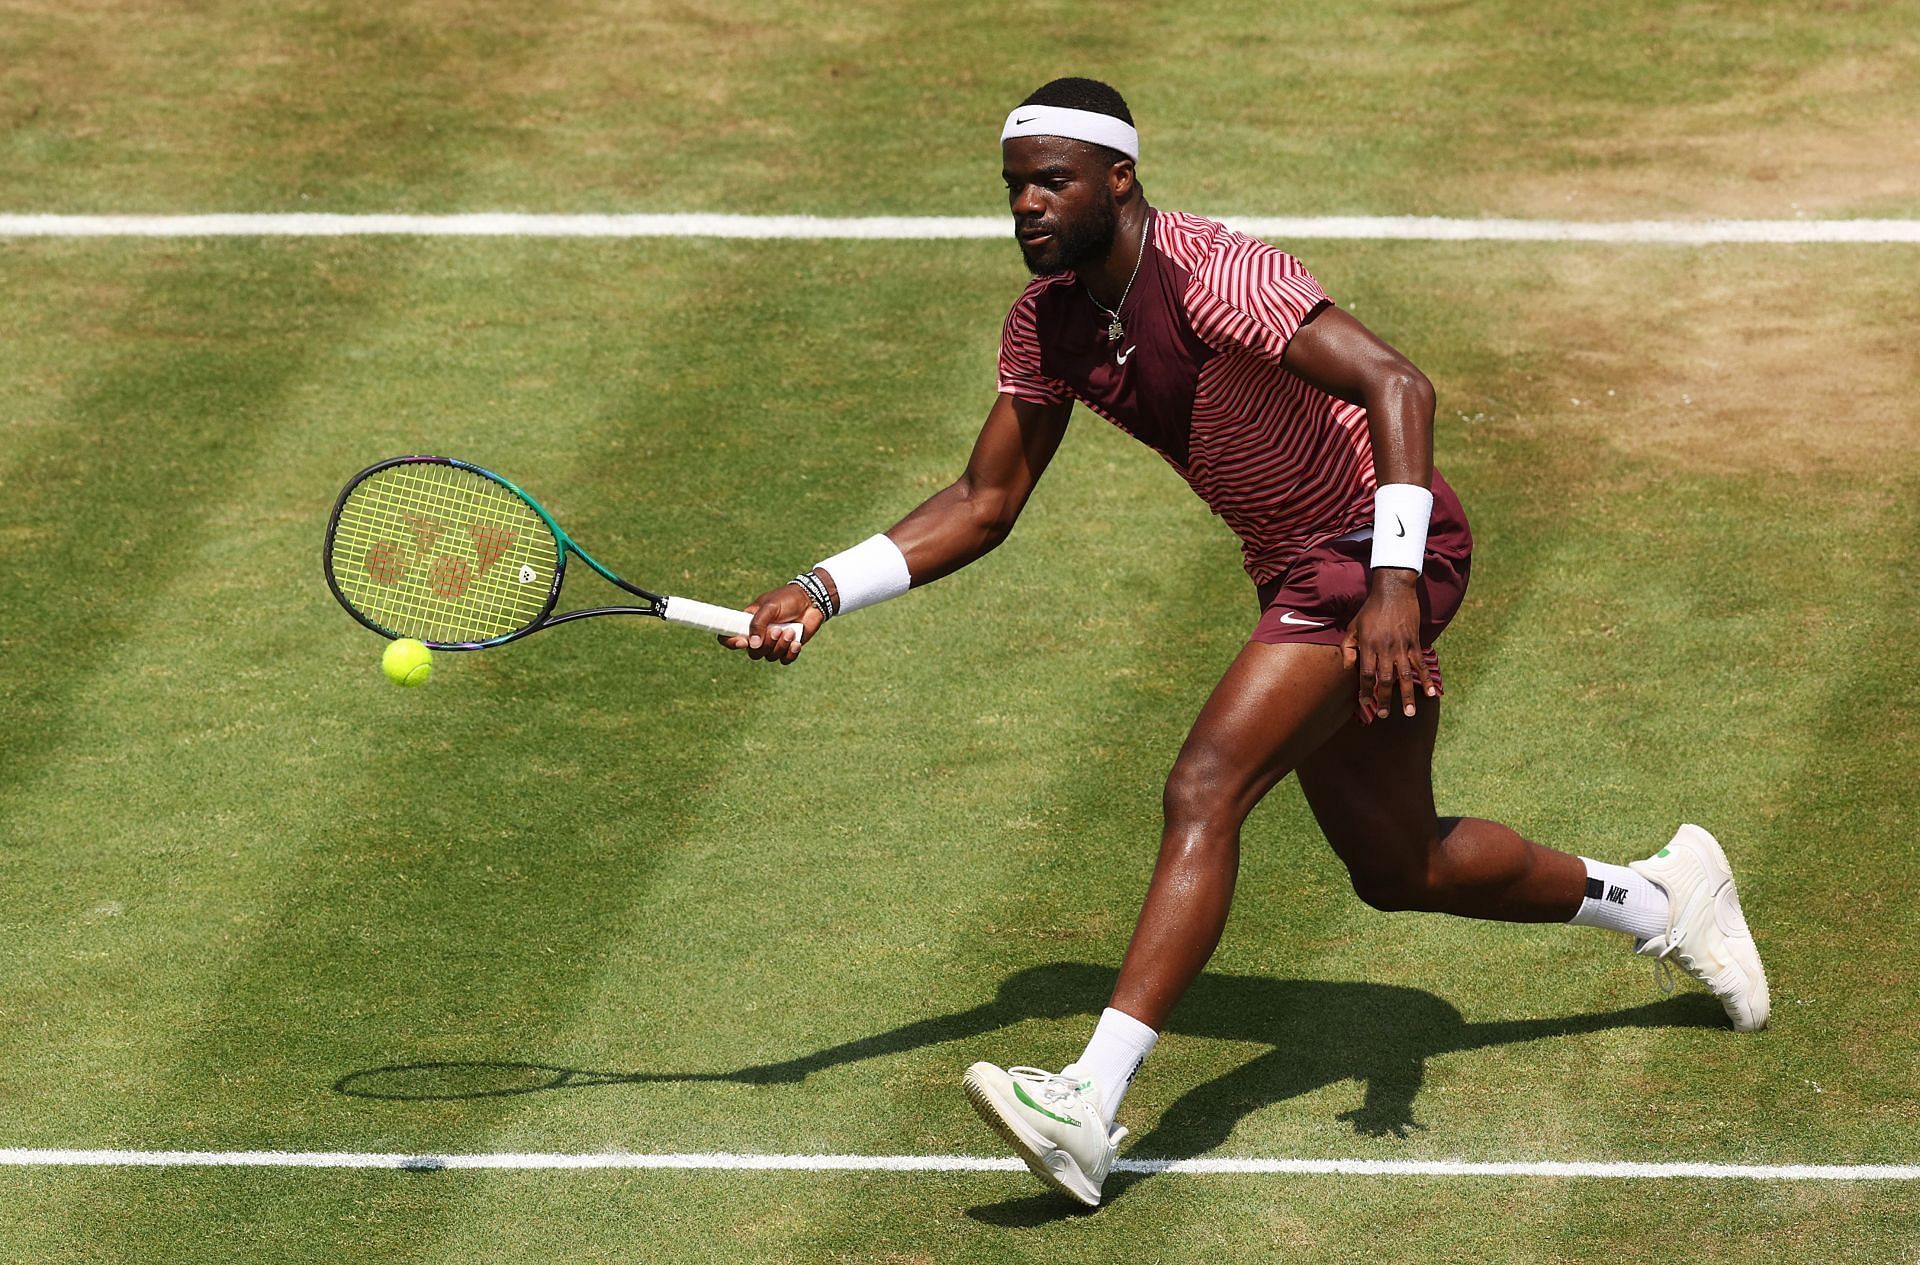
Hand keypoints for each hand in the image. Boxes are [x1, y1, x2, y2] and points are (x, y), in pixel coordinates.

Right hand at [720, 581, 821, 663]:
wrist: (811, 602)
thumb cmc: (787, 599)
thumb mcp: (770, 606)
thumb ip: (758, 624)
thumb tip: (752, 645)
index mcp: (747, 622)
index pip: (729, 636)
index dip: (731, 643)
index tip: (744, 642)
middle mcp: (758, 635)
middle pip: (753, 652)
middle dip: (766, 644)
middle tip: (778, 630)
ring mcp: (773, 643)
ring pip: (769, 657)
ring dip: (781, 645)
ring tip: (791, 631)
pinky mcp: (787, 648)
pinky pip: (784, 660)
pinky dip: (790, 653)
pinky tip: (796, 642)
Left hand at [1339, 569, 1434, 718]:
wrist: (1394, 590)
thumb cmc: (1370, 609)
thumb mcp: (1353, 626)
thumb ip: (1348, 647)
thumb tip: (1348, 669)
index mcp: (1368, 646)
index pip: (1366, 674)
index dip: (1365, 691)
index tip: (1365, 704)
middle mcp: (1385, 649)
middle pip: (1385, 679)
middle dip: (1384, 699)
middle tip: (1384, 715)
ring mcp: (1402, 646)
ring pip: (1405, 676)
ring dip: (1407, 695)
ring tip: (1408, 713)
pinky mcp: (1415, 642)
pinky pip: (1421, 664)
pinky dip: (1426, 679)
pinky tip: (1431, 693)